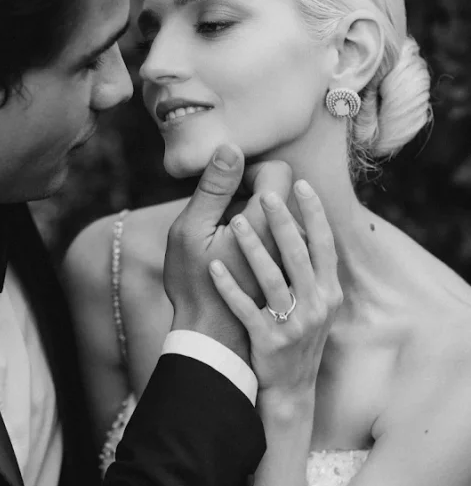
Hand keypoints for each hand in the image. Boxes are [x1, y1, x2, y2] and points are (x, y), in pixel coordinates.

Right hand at [164, 144, 292, 357]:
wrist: (209, 339)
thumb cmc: (192, 284)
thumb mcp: (191, 230)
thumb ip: (213, 187)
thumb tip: (231, 146)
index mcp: (268, 224)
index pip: (277, 172)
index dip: (251, 171)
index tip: (227, 187)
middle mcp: (290, 241)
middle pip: (283, 196)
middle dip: (255, 196)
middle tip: (225, 215)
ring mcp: (293, 263)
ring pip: (285, 223)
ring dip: (261, 221)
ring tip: (229, 239)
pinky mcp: (291, 281)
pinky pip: (284, 248)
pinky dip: (265, 244)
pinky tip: (239, 259)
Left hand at [208, 180, 341, 396]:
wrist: (290, 390)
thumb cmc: (298, 336)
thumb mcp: (318, 304)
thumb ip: (314, 269)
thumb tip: (307, 225)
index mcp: (328, 291)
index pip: (324, 244)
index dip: (314, 213)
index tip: (301, 183)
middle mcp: (316, 305)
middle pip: (299, 255)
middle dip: (282, 220)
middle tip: (265, 191)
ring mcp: (293, 325)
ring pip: (272, 279)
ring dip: (253, 247)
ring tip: (233, 221)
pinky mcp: (269, 341)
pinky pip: (246, 309)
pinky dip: (229, 287)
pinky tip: (212, 268)